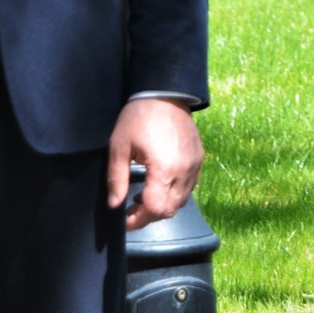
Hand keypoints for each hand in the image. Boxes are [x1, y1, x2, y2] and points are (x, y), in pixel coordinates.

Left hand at [107, 98, 202, 230]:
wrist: (166, 91)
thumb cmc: (138, 117)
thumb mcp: (119, 146)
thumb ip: (117, 178)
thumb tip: (114, 205)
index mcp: (164, 170)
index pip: (155, 209)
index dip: (139, 220)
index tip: (125, 220)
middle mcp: (184, 172)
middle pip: (170, 209)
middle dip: (149, 215)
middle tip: (131, 210)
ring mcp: (195, 166)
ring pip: (181, 201)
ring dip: (162, 205)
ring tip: (142, 197)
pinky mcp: (199, 159)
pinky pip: (189, 187)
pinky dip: (174, 193)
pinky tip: (160, 184)